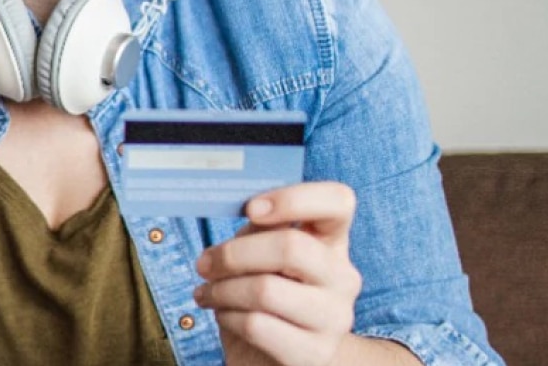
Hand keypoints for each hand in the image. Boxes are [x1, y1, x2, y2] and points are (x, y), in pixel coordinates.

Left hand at [193, 181, 361, 365]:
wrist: (276, 354)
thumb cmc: (265, 292)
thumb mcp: (261, 253)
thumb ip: (259, 229)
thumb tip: (241, 207)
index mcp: (331, 242)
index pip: (338, 201)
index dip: (294, 198)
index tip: (251, 208)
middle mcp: (342, 277)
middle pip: (291, 247)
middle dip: (233, 254)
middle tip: (205, 264)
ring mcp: (334, 318)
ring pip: (266, 290)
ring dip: (222, 290)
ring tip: (207, 293)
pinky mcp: (314, 354)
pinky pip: (257, 325)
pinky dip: (228, 317)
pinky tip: (224, 316)